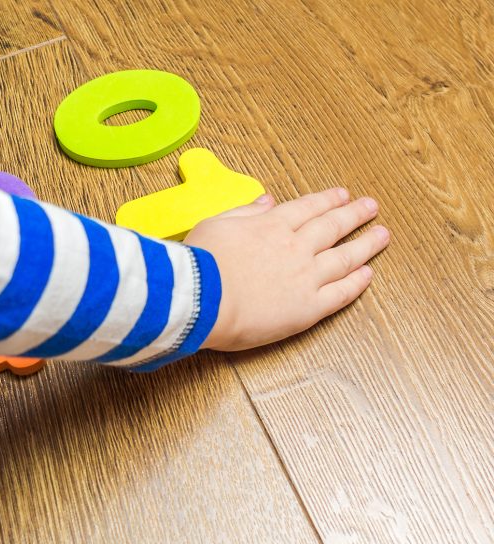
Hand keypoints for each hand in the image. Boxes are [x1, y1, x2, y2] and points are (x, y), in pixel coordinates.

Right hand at [184, 187, 389, 350]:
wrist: (200, 300)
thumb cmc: (199, 264)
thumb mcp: (215, 225)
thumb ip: (245, 212)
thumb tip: (267, 200)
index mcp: (271, 226)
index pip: (308, 208)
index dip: (327, 200)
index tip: (342, 195)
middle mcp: (295, 247)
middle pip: (332, 227)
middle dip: (354, 214)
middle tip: (371, 207)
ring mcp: (305, 278)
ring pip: (345, 257)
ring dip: (366, 244)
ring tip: (382, 235)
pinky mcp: (307, 309)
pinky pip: (340, 293)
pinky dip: (357, 283)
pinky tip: (368, 274)